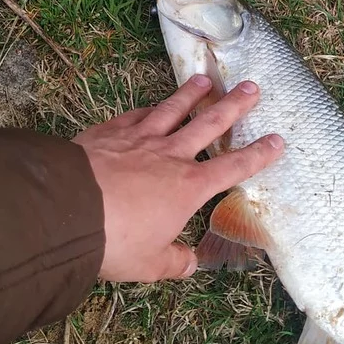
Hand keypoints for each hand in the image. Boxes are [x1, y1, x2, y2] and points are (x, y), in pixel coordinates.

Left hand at [72, 75, 283, 282]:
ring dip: (191, 94)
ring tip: (205, 79)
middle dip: (234, 106)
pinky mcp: (110, 132)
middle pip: (210, 124)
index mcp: (189, 187)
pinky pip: (135, 115)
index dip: (259, 155)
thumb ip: (175, 262)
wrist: (66, 210)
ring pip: (173, 110)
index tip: (277, 140)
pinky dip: (148, 108)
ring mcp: (140, 138)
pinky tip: (152, 104)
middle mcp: (171, 156)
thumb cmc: (116, 242)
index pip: (234, 167)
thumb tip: (190, 263)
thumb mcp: (149, 264)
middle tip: (251, 87)